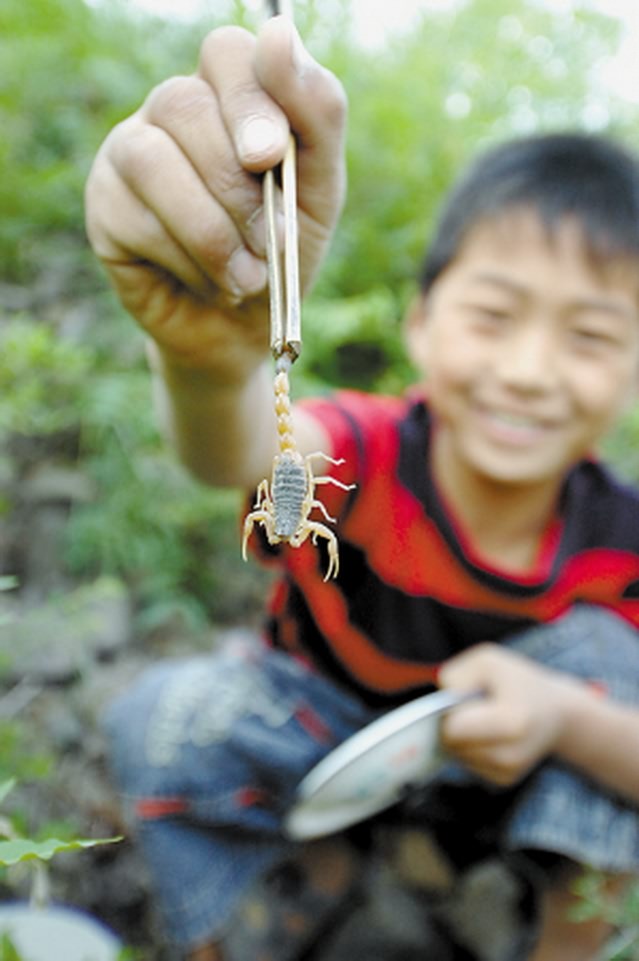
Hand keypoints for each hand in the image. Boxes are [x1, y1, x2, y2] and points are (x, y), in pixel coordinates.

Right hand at [85, 17, 346, 376]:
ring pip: (153, 160)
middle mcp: (173, 112)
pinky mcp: (105, 207)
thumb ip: (316, 114)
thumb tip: (279, 33)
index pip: (226, 53)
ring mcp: (130, 153)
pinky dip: (187, 259)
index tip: (270, 155)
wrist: (244, 331)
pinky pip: (136, 218)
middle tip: (270, 241)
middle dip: (237, 187)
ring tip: (246, 276)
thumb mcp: (320, 189)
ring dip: (212, 230)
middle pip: (186, 106)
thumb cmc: (282, 252)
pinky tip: (208, 282)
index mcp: (229, 96)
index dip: (249, 99)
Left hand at [438, 643, 584, 785]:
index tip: (467, 698)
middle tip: (476, 708)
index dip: (451, 710)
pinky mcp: (503, 780)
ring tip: (485, 719)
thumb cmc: (518, 681)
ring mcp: (507, 771)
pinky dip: (471, 748)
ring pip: (456, 755)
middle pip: (452, 744)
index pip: (453, 728)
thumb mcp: (488, 661)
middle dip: (454, 724)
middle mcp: (510, 755)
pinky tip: (489, 733)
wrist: (556, 713)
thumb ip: (456, 676)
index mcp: (510, 723)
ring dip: (461, 736)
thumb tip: (440, 702)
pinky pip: (467, 764)